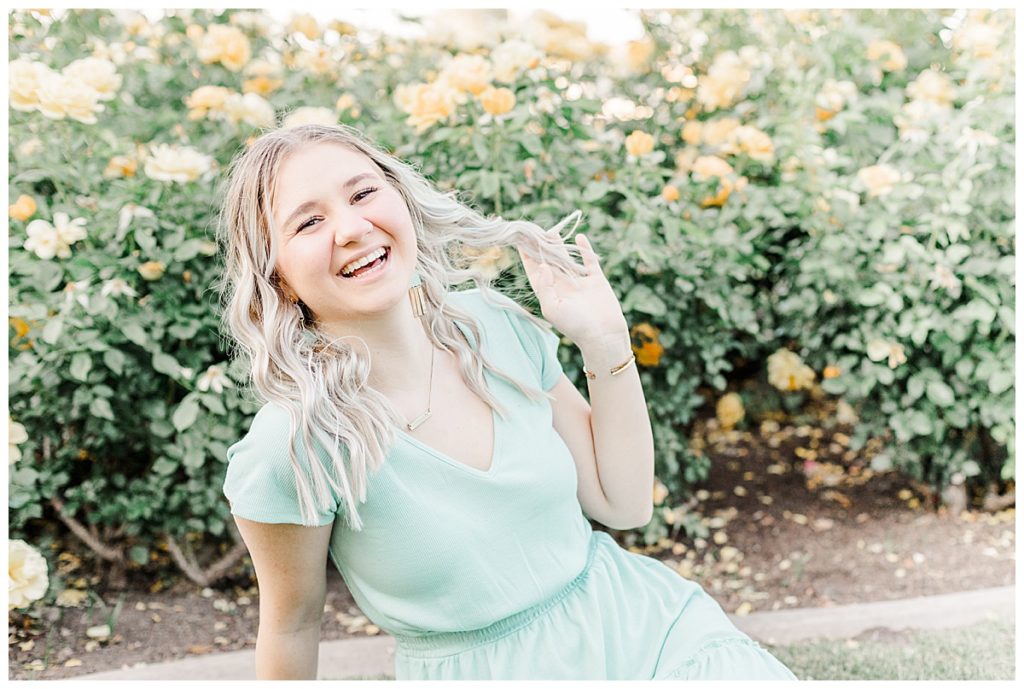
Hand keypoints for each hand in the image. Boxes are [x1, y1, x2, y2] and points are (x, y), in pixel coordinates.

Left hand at [517, 232, 627, 346]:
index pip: (535, 271)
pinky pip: (589, 261)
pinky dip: (585, 250)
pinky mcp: (596, 280)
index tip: (520, 241)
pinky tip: (580, 237)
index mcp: (549, 293)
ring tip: (552, 232)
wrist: (603, 335)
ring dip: (559, 246)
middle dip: (541, 248)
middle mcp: (562, 286)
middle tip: (535, 231)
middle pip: (549, 262)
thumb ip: (545, 286)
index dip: (527, 256)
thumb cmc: (575, 326)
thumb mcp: (552, 308)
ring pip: (567, 259)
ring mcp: (580, 282)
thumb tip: (543, 265)